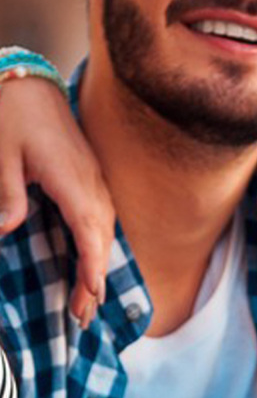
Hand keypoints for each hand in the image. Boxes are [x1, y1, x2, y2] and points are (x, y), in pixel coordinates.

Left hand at [0, 77, 114, 326]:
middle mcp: (91, 184)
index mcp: (71, 180)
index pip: (89, 232)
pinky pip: (102, 219)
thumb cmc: (10, 112)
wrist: (27, 81)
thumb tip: (7, 231)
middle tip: (83, 316)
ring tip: (90, 298)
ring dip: (99, 266)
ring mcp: (95, 181)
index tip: (91, 294)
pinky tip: (93, 260)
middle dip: (95, 279)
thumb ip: (7, 196)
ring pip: (106, 232)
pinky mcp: (90, 179)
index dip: (92, 266)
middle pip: (101, 239)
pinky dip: (99, 245)